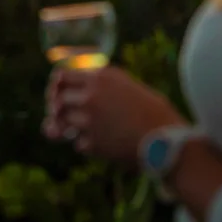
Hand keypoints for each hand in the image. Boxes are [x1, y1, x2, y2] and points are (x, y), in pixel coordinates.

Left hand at [43, 65, 183, 164]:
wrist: (165, 137)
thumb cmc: (149, 110)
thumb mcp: (124, 86)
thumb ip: (98, 86)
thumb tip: (71, 94)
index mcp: (100, 77)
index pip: (61, 77)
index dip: (56, 87)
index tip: (56, 95)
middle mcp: (91, 95)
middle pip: (58, 101)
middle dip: (57, 110)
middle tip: (62, 118)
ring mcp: (89, 120)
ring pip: (64, 123)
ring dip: (70, 128)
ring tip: (86, 131)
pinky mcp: (92, 143)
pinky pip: (79, 143)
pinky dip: (87, 145)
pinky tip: (104, 144)